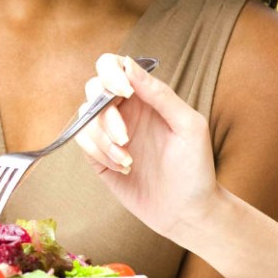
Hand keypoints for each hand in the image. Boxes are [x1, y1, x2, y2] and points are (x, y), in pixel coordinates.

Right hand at [73, 54, 220, 241]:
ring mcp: (109, 133)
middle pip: (93, 89)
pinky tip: (121, 167)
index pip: (114, 66)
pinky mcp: (98, 156)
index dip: (111, 72)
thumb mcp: (188, 126)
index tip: (124, 92)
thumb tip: (128, 64)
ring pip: (85, 117)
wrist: (188, 212)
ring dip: (103, 139)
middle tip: (126, 138)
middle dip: (106, 114)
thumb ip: (160, 94)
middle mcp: (125, 110)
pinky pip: (82, 141)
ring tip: (128, 160)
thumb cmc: (195, 168)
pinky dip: (97, 152)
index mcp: (145, 96)